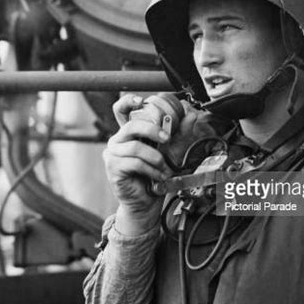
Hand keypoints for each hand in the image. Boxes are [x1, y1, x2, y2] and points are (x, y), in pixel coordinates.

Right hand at [103, 94, 171, 232]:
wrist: (147, 203)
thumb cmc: (155, 176)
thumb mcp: (171, 151)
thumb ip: (178, 132)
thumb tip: (191, 114)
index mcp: (129, 132)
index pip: (121, 110)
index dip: (128, 102)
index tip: (141, 101)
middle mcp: (118, 140)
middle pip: (131, 125)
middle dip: (152, 129)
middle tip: (166, 138)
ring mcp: (113, 154)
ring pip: (135, 146)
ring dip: (155, 157)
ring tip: (163, 168)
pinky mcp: (113, 168)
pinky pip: (134, 163)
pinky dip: (151, 169)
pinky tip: (157, 176)